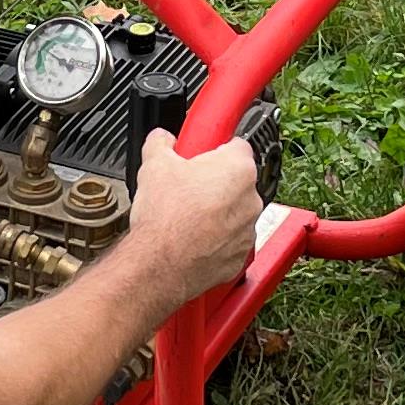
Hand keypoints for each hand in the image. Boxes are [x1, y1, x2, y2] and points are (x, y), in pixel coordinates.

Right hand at [124, 131, 263, 310]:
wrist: (161, 265)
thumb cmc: (164, 218)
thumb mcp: (154, 165)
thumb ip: (161, 143)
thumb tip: (162, 139)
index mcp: (237, 169)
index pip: (236, 145)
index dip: (215, 148)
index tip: (202, 154)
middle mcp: (251, 199)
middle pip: (236, 180)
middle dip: (215, 182)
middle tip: (188, 187)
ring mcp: (248, 230)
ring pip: (234, 212)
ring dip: (217, 211)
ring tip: (186, 215)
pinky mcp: (240, 256)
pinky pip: (230, 240)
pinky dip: (216, 238)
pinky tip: (192, 237)